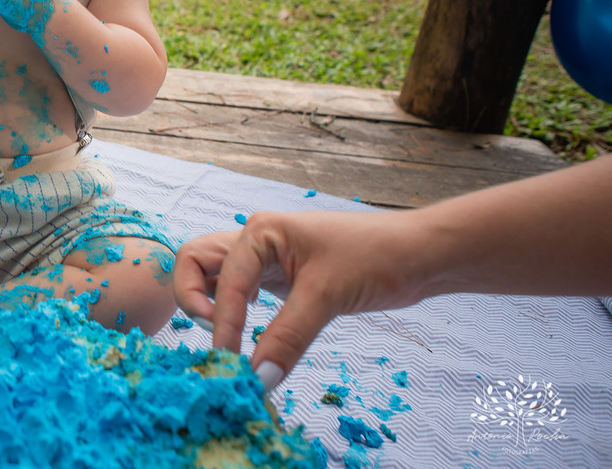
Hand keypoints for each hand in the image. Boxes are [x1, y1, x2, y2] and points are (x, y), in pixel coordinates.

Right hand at [173, 210, 423, 386]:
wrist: (419, 254)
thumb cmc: (376, 257)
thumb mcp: (326, 297)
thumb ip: (287, 339)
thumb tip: (257, 380)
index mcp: (260, 231)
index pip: (222, 280)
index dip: (222, 322)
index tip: (230, 362)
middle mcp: (255, 241)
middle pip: (195, 263)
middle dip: (193, 298)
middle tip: (217, 336)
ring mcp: (266, 260)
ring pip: (214, 279)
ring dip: (208, 306)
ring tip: (228, 339)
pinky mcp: (280, 280)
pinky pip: (240, 295)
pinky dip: (234, 315)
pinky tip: (247, 336)